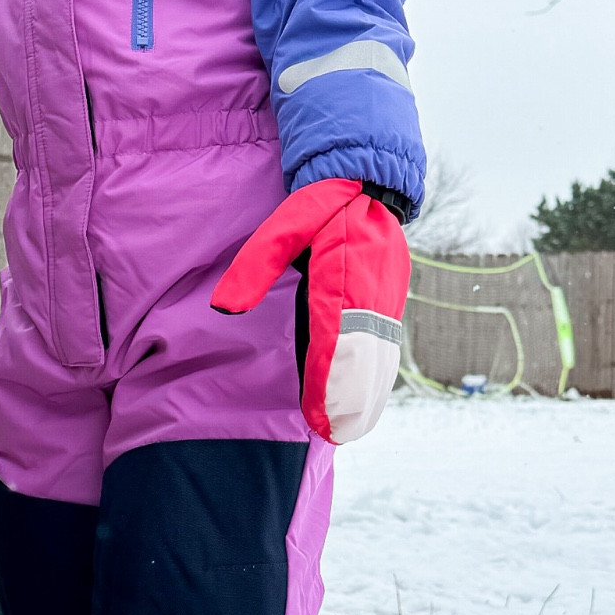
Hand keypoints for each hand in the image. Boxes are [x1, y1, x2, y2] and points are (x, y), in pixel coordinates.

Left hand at [212, 178, 410, 443]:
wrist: (368, 180)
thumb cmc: (319, 204)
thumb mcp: (283, 225)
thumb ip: (255, 267)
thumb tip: (223, 308)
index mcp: (344, 280)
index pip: (336, 345)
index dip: (328, 386)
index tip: (319, 420)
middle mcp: (372, 296)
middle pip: (367, 362)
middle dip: (351, 401)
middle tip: (333, 434)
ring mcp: (386, 299)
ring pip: (382, 357)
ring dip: (367, 393)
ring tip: (347, 427)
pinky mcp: (390, 299)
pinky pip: (386, 344)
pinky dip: (377, 374)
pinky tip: (365, 395)